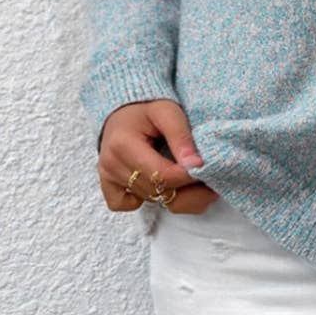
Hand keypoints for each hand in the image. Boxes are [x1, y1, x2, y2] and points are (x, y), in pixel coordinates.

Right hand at [97, 98, 219, 214]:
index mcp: (124, 145)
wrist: (125, 110)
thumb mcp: (168, 112)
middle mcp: (111, 165)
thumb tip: (196, 165)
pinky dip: (145, 200)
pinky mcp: (107, 185)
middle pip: (156, 191)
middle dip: (187, 188)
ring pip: (149, 200)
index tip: (206, 169)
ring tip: (192, 180)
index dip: (188, 176)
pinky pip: (126, 206)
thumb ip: (181, 136)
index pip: (162, 175)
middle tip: (208, 179)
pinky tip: (159, 184)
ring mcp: (107, 177)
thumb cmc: (148, 108)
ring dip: (174, 194)